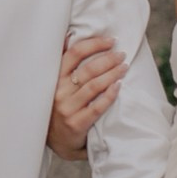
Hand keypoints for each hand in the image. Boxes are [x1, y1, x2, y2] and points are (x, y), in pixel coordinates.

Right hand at [46, 31, 126, 160]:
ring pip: (94, 86)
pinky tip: (119, 86)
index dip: (94, 44)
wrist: (52, 140)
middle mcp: (58, 91)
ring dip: (112, 74)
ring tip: (124, 67)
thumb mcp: (53, 85)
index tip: (110, 41)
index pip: (74, 54)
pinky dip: (109, 95)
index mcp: (54, 78)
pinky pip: (97, 107)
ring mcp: (67, 108)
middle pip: (88, 69)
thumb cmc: (56, 107)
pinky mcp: (76, 124)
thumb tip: (68, 37)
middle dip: (108, 59)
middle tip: (121, 55)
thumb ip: (62, 63)